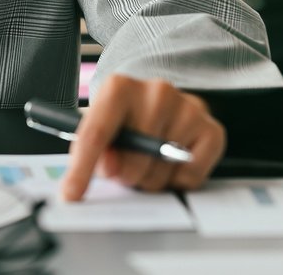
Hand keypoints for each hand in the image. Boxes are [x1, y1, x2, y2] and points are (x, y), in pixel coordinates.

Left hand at [60, 74, 224, 200]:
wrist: (158, 102)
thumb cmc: (124, 117)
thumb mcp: (100, 126)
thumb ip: (95, 148)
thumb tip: (109, 167)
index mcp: (119, 87)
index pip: (96, 134)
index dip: (81, 169)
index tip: (70, 194)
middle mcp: (156, 92)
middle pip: (132, 161)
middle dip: (124, 175)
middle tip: (125, 166)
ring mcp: (188, 109)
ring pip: (160, 172)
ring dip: (150, 179)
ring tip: (148, 161)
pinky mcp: (212, 129)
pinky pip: (190, 177)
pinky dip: (178, 180)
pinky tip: (171, 161)